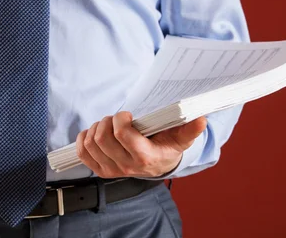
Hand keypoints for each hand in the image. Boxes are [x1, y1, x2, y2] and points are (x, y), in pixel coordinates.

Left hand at [76, 111, 206, 177]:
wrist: (158, 165)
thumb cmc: (167, 146)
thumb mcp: (181, 138)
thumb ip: (190, 130)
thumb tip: (201, 120)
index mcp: (145, 157)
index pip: (122, 135)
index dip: (120, 119)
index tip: (126, 114)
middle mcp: (127, 166)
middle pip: (102, 138)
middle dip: (106, 121)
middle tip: (116, 118)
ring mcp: (112, 170)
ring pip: (91, 143)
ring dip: (96, 128)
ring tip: (108, 124)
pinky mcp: (101, 170)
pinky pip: (83, 153)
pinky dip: (84, 138)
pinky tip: (95, 132)